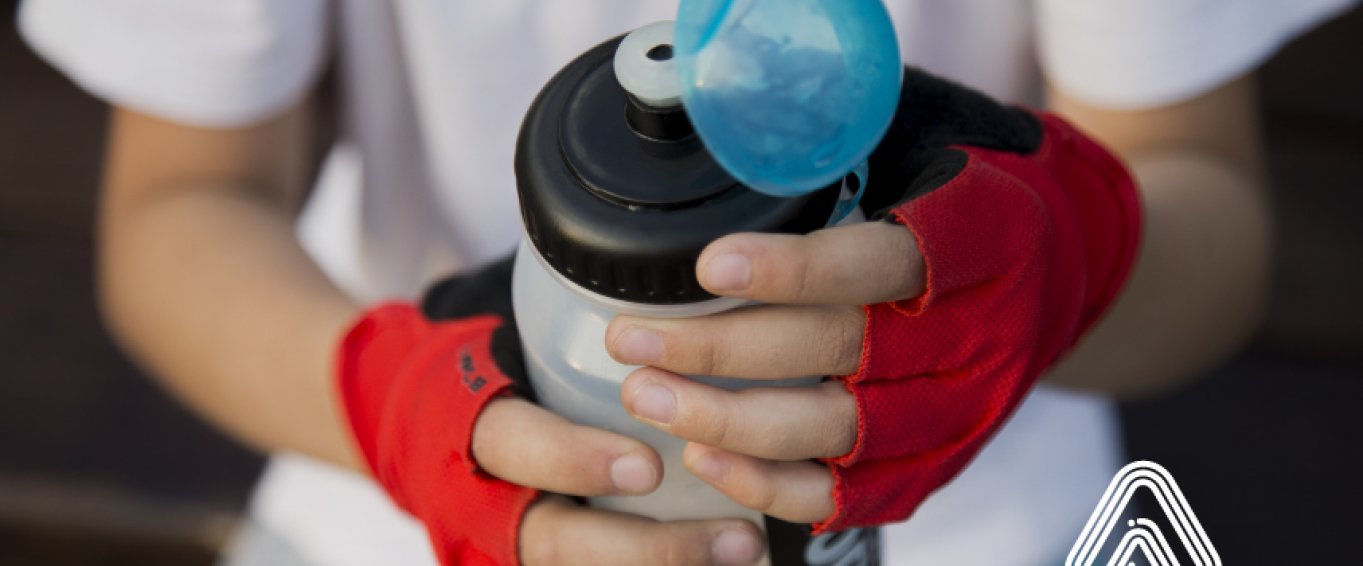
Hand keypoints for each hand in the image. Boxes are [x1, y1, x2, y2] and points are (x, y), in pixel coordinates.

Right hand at [341, 258, 766, 565]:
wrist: (419, 423)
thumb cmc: (482, 361)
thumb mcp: (497, 324)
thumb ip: (561, 299)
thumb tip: (656, 239)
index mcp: (468, 421)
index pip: (514, 444)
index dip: (573, 462)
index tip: (644, 468)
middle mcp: (489, 494)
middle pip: (558, 541)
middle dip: (647, 546)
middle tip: (735, 531)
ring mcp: (517, 533)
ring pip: (580, 565)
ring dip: (669, 563)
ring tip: (747, 546)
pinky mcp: (542, 549)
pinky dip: (658, 565)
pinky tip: (728, 557)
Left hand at [606, 67, 1141, 532]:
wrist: (1065, 273)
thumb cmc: (970, 202)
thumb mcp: (932, 145)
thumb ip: (852, 147)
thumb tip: (739, 129)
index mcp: (983, 242)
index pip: (880, 262)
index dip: (795, 270)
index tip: (709, 267)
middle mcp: (977, 335)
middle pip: (841, 351)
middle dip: (723, 351)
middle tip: (634, 341)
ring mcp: (960, 409)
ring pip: (836, 431)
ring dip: (730, 421)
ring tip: (649, 396)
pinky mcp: (938, 463)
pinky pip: (849, 493)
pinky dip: (773, 484)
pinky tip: (707, 458)